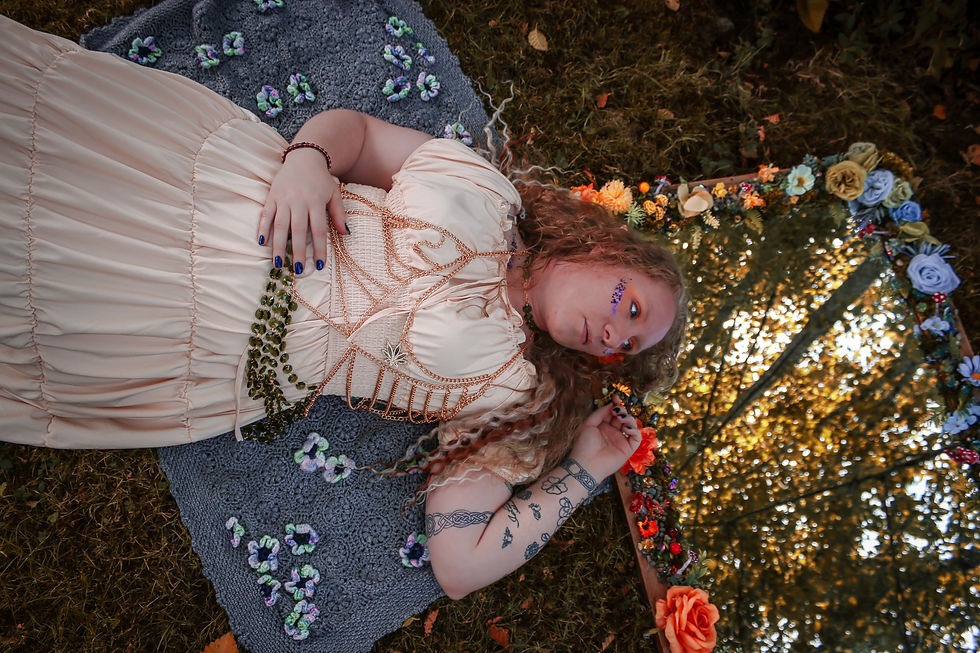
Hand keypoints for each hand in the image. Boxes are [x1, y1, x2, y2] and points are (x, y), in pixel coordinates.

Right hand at [257, 148, 347, 274]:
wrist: (304, 157)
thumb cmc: (321, 179)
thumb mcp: (334, 194)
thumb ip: (339, 214)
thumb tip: (345, 234)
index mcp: (316, 201)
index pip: (318, 230)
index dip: (319, 248)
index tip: (319, 265)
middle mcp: (298, 201)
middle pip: (298, 230)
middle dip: (298, 251)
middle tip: (297, 270)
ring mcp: (283, 198)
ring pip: (279, 225)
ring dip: (278, 245)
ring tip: (277, 263)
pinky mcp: (271, 196)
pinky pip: (266, 214)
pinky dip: (262, 228)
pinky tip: (262, 243)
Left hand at [569, 395, 641, 480]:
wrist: (586, 463)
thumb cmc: (584, 444)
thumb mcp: (588, 424)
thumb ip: (599, 413)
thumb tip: (610, 405)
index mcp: (603, 427)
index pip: (612, 413)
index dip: (616, 404)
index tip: (616, 397)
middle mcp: (613, 432)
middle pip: (623, 416)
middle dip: (622, 410)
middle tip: (616, 410)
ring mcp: (621, 440)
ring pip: (631, 424)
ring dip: (628, 418)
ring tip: (619, 418)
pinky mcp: (628, 449)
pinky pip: (636, 437)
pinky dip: (634, 430)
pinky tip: (625, 429)